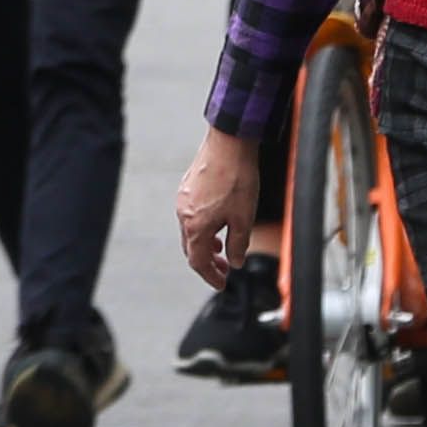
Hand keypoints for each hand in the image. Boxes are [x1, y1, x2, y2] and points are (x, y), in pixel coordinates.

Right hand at [175, 128, 258, 282]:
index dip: (210, 276)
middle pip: (191, 248)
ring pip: (190, 231)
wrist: (229, 143)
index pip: (198, 262)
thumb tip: (235, 262)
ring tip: (223, 246)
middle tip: (225, 268)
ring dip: (205, 244)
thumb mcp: (244, 219)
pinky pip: (191, 215)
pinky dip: (203, 227)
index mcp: (195, 226)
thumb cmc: (237, 179)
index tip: (221, 283)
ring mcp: (183, 199)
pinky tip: (218, 222)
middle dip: (208, 262)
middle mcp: (183, 214)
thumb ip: (239, 245)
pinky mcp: (187, 187)